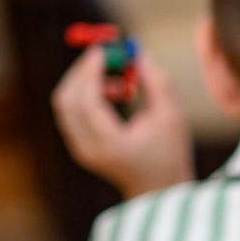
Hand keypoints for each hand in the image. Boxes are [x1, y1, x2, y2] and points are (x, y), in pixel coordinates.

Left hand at [53, 44, 190, 197]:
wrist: (158, 189)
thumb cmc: (170, 154)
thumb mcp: (173, 116)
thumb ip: (157, 82)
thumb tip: (137, 53)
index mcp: (112, 145)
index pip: (87, 103)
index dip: (91, 73)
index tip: (102, 50)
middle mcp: (89, 149)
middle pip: (67, 101)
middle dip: (82, 72)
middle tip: (103, 55)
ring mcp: (81, 149)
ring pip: (66, 104)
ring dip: (85, 82)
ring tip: (120, 83)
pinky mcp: (80, 145)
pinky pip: (73, 111)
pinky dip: (87, 94)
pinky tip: (115, 93)